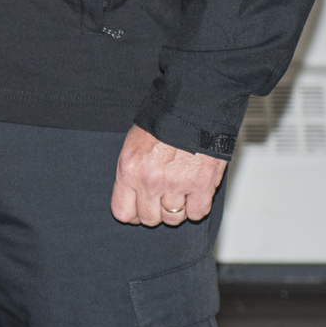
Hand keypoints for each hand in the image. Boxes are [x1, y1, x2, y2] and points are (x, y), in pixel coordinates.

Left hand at [110, 125, 227, 226]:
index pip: (123, 212)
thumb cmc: (161, 123)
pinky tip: (194, 194)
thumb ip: (131, 174)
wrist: (191, 107)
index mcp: (129, 170)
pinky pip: (197, 213)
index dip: (132, 213)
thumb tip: (132, 198)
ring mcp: (176, 184)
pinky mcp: (202, 185)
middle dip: (155, 211)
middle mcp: (150, 181)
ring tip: (178, 192)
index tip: (138, 209)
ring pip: (173, 218)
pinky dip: (196, 207)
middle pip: (149, 219)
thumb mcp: (132, 146)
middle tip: (161, 198)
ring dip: (176, 209)